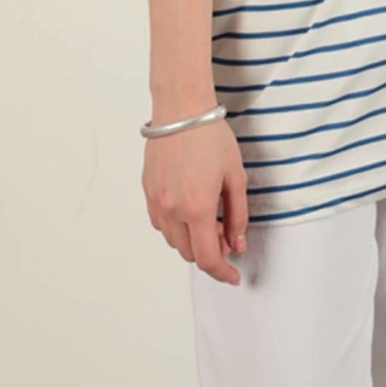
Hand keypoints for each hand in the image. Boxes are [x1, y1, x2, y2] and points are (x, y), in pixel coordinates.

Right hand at [142, 116, 248, 285]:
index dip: (222, 273)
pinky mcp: (148, 191)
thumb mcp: (235, 176)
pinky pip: (161, 223)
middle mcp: (172, 211)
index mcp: (197, 208)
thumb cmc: (211, 137)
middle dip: (210, 253)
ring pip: (173, 240)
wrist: (181, 110)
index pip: (207, 258)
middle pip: (189, 253)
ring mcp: (157, 202)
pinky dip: (176, 226)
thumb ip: (238, 215)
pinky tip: (189, 209)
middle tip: (226, 236)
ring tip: (210, 219)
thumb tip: (237, 244)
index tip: (233, 276)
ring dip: (192, 240)